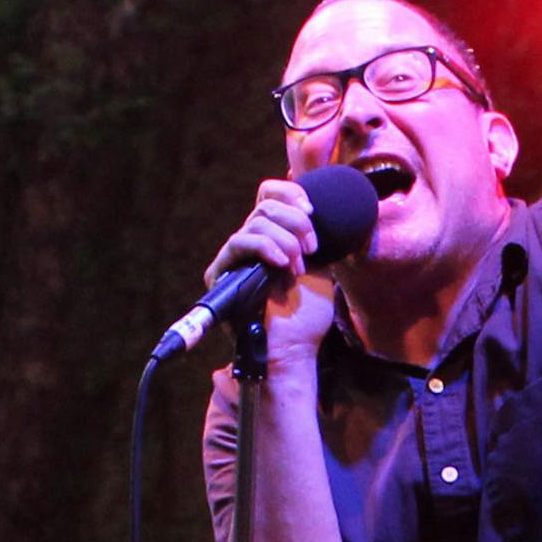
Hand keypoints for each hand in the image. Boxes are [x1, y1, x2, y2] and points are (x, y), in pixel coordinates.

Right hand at [204, 179, 339, 360]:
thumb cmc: (307, 316)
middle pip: (266, 204)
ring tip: (297, 268)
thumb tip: (314, 210)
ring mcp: (237, 257)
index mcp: (274, 238)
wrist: (294, 348)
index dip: (290, 193)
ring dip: (286, 241)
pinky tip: (283, 264)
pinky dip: (266, 247)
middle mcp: (252, 243)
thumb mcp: (320, 268)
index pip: (270, 194)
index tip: (312, 212)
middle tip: (311, 249)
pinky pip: (240, 241)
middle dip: (296, 223)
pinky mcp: (222, 271)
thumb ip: (313, 239)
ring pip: (257, 221)